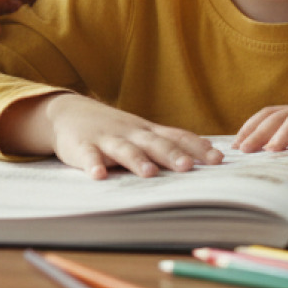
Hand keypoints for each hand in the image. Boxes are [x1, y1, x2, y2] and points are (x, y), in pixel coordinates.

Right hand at [2, 94, 221, 179]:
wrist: (69, 112)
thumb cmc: (114, 128)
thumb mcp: (143, 132)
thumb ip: (171, 141)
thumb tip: (209, 150)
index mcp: (148, 132)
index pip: (177, 137)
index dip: (197, 148)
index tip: (218, 160)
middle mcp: (131, 133)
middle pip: (154, 144)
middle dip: (172, 155)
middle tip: (188, 167)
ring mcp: (107, 139)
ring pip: (124, 150)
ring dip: (136, 161)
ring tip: (149, 172)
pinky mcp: (82, 147)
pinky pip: (88, 156)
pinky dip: (93, 164)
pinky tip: (98, 175)